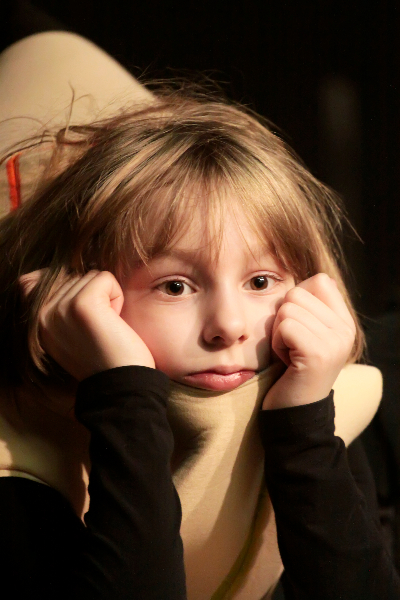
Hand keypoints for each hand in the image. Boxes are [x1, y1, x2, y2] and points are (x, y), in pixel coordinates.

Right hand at [20, 270, 154, 380]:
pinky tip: (114, 322)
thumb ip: (58, 305)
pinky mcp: (82, 304)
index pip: (41, 279)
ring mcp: (60, 308)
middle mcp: (43, 314)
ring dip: (108, 298)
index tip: (86, 321)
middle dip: (95, 297)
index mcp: (38, 322)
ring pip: (91, 275)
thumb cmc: (106, 357)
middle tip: (99, 329)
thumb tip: (50, 273)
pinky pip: (105, 278)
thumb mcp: (70, 332)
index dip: (74, 291)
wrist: (121, 384)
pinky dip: (117, 297)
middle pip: (75, 276)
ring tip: (106, 327)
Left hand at [263, 273, 355, 409]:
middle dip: (284, 317)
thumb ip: (310, 308)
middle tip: (292, 345)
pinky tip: (287, 361)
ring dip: (279, 332)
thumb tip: (309, 279)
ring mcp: (334, 341)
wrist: (295, 412)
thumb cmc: (292, 369)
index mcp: (345, 322)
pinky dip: (277, 343)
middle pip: (298, 293)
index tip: (298, 328)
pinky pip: (284, 326)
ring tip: (290, 354)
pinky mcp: (318, 353)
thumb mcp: (306, 333)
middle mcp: (345, 330)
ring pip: (288, 308)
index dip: (298, 299)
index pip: (320, 280)